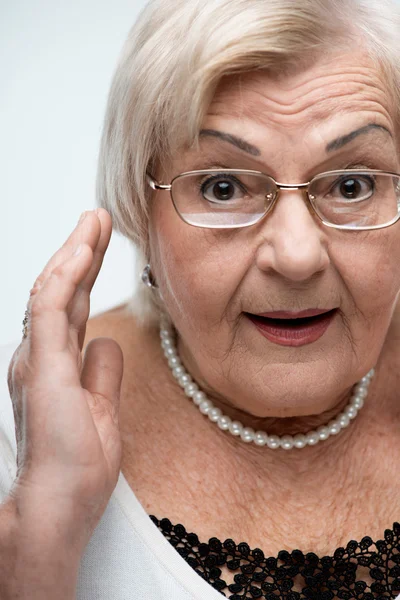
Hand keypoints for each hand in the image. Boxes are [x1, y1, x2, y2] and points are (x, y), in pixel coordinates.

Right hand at [6, 208, 123, 550]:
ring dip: (75, 252)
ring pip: (55, 290)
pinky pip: (53, 308)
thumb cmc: (76, 468)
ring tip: (94, 220)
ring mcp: (39, 358)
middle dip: (82, 251)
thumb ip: (103, 373)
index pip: (74, 306)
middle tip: (97, 218)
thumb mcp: (102, 410)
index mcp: (56, 365)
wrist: (59, 507)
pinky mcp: (43, 365)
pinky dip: (67, 274)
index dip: (87, 272)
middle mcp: (41, 356)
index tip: (101, 243)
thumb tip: (108, 342)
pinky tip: (83, 249)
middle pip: (64, 291)